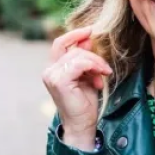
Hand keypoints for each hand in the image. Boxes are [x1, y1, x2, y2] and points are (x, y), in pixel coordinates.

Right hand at [42, 26, 111, 149]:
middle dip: (93, 56)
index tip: (90, 30)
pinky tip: (99, 79)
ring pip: (78, 56)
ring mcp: (52, 76)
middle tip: (105, 69)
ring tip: (103, 76)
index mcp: (54, 68)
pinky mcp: (59, 81)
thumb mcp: (87, 75)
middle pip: (73, 49)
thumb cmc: (84, 103)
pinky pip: (79, 64)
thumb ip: (84, 58)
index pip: (60, 43)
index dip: (75, 35)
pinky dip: (93, 67)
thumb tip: (87, 39)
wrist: (82, 124)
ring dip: (96, 64)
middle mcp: (49, 71)